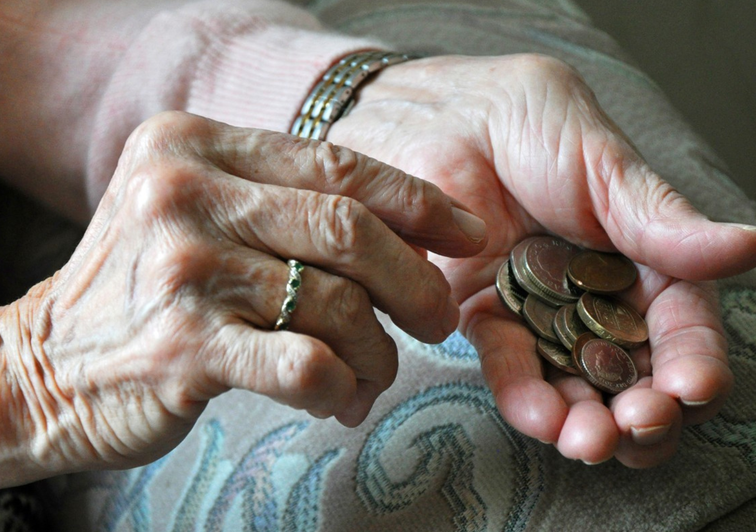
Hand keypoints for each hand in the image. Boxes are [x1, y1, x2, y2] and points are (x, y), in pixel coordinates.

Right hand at [0, 111, 485, 486]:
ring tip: (372, 372)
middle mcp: (184, 192)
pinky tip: (336, 396)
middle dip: (416, 282)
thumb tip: (412, 236)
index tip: (468, 234)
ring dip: (377, 350)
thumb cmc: (150, 289)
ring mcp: (180, 269)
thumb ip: (288, 206)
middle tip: (439, 320)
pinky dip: (341, 385)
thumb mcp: (205, 215)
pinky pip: (306, 364)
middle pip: (349, 230)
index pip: (338, 164)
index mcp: (198, 145)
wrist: (45, 365)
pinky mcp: (182, 347)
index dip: (418, 200)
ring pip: (338, 304)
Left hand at [327, 54, 755, 466]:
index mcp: (642, 257)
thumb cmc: (526, 123)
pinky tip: (541, 416)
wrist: (437, 117)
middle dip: (644, 410)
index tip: (694, 386)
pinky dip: (526, 396)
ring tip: (589, 441)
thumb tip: (751, 247)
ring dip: (588, 421)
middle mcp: (597, 296)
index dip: (694, 359)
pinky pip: (510, 366)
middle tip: (640, 425)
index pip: (681, 323)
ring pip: (575, 383)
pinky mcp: (485, 318)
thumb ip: (662, 219)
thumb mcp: (602, 163)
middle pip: (633, 371)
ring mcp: (541, 313)